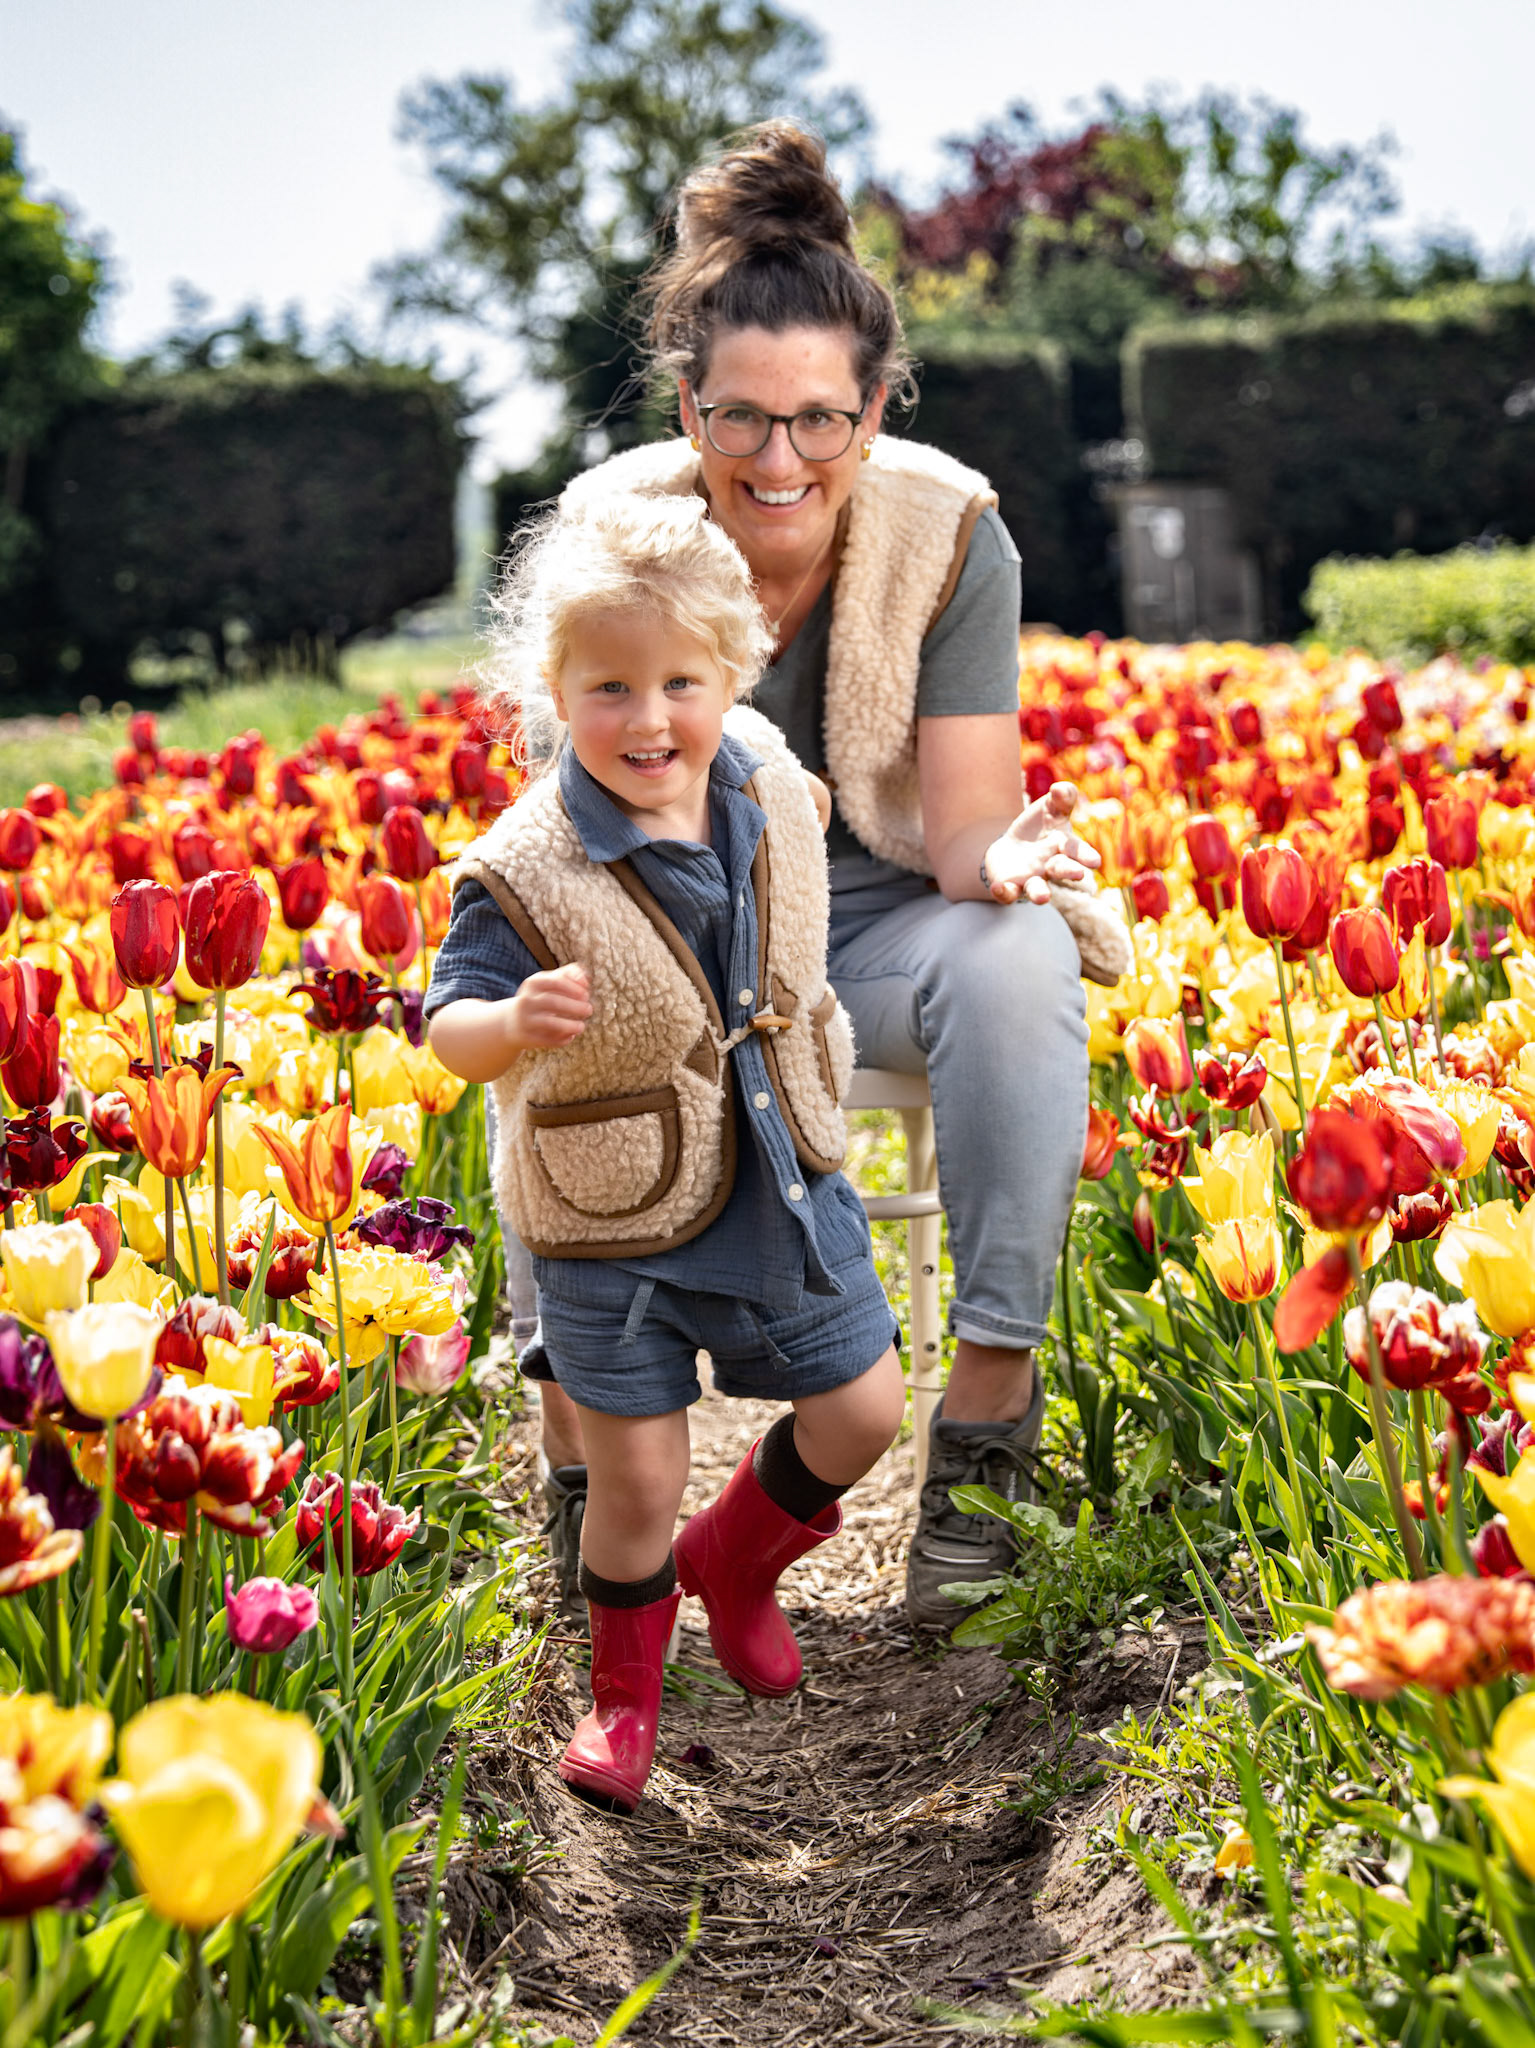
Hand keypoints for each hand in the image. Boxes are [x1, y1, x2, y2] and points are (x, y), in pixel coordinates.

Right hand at [509, 963, 591, 1047]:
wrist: (512, 1021)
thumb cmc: (539, 998)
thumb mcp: (549, 983)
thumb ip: (569, 975)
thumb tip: (585, 979)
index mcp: (533, 983)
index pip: (555, 982)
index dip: (573, 988)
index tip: (586, 994)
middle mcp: (526, 1000)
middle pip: (553, 1002)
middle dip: (574, 1006)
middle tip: (589, 1010)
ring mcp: (524, 1019)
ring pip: (549, 1023)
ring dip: (569, 1025)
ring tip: (582, 1027)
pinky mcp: (526, 1037)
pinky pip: (546, 1039)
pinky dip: (561, 1039)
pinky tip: (571, 1036)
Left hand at [982, 782, 1101, 906]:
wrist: (1012, 850)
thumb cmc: (1039, 828)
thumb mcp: (1050, 808)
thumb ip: (1061, 799)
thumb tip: (1060, 788)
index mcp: (1064, 847)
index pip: (1077, 850)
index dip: (1085, 855)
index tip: (1095, 861)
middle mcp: (1051, 867)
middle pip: (1061, 869)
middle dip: (1069, 871)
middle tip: (1078, 874)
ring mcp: (1031, 879)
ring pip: (1038, 889)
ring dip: (1040, 893)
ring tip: (1043, 897)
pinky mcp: (1010, 887)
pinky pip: (1008, 894)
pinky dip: (1004, 892)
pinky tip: (1000, 887)